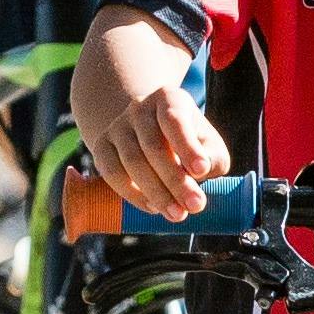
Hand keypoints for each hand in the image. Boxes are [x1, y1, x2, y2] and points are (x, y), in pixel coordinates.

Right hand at [73, 3, 214, 218]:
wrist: (148, 131)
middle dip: (175, 180)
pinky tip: (153, 207)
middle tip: (195, 206)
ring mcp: (117, 127)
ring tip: (177, 214)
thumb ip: (212, 156)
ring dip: (156, 192)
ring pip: (132, 162)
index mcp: (168, 99)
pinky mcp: (102, 147)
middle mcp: (139, 108)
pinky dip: (132, 194)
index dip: (187, 146)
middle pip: (153, 146)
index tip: (202, 171)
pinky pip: (112, 173)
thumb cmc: (188, 141)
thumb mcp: (208, 143)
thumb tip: (202, 171)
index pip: (175, 120)